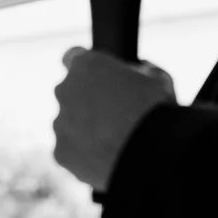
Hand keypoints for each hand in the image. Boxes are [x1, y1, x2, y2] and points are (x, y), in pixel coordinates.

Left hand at [51, 48, 175, 190]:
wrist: (152, 155)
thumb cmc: (157, 110)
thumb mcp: (157, 78)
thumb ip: (140, 71)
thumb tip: (140, 72)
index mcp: (86, 65)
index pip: (72, 57)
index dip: (86, 69)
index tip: (96, 78)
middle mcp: (65, 90)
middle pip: (69, 93)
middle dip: (85, 101)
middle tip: (113, 116)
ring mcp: (59, 123)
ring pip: (68, 124)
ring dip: (84, 130)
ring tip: (115, 142)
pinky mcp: (60, 152)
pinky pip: (70, 151)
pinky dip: (84, 155)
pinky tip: (107, 159)